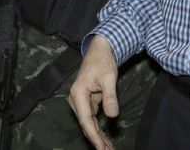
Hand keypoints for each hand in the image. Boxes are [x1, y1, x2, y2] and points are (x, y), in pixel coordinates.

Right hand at [68, 35, 119, 149]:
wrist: (99, 50)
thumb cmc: (103, 61)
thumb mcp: (109, 76)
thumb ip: (110, 96)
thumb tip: (113, 115)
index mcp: (78, 92)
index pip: (85, 119)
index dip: (93, 135)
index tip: (100, 147)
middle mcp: (76, 99)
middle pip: (86, 124)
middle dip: (96, 139)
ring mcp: (80, 101)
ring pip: (89, 123)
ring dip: (98, 136)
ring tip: (109, 149)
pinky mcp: (86, 102)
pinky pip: (92, 119)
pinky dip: (99, 129)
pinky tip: (106, 140)